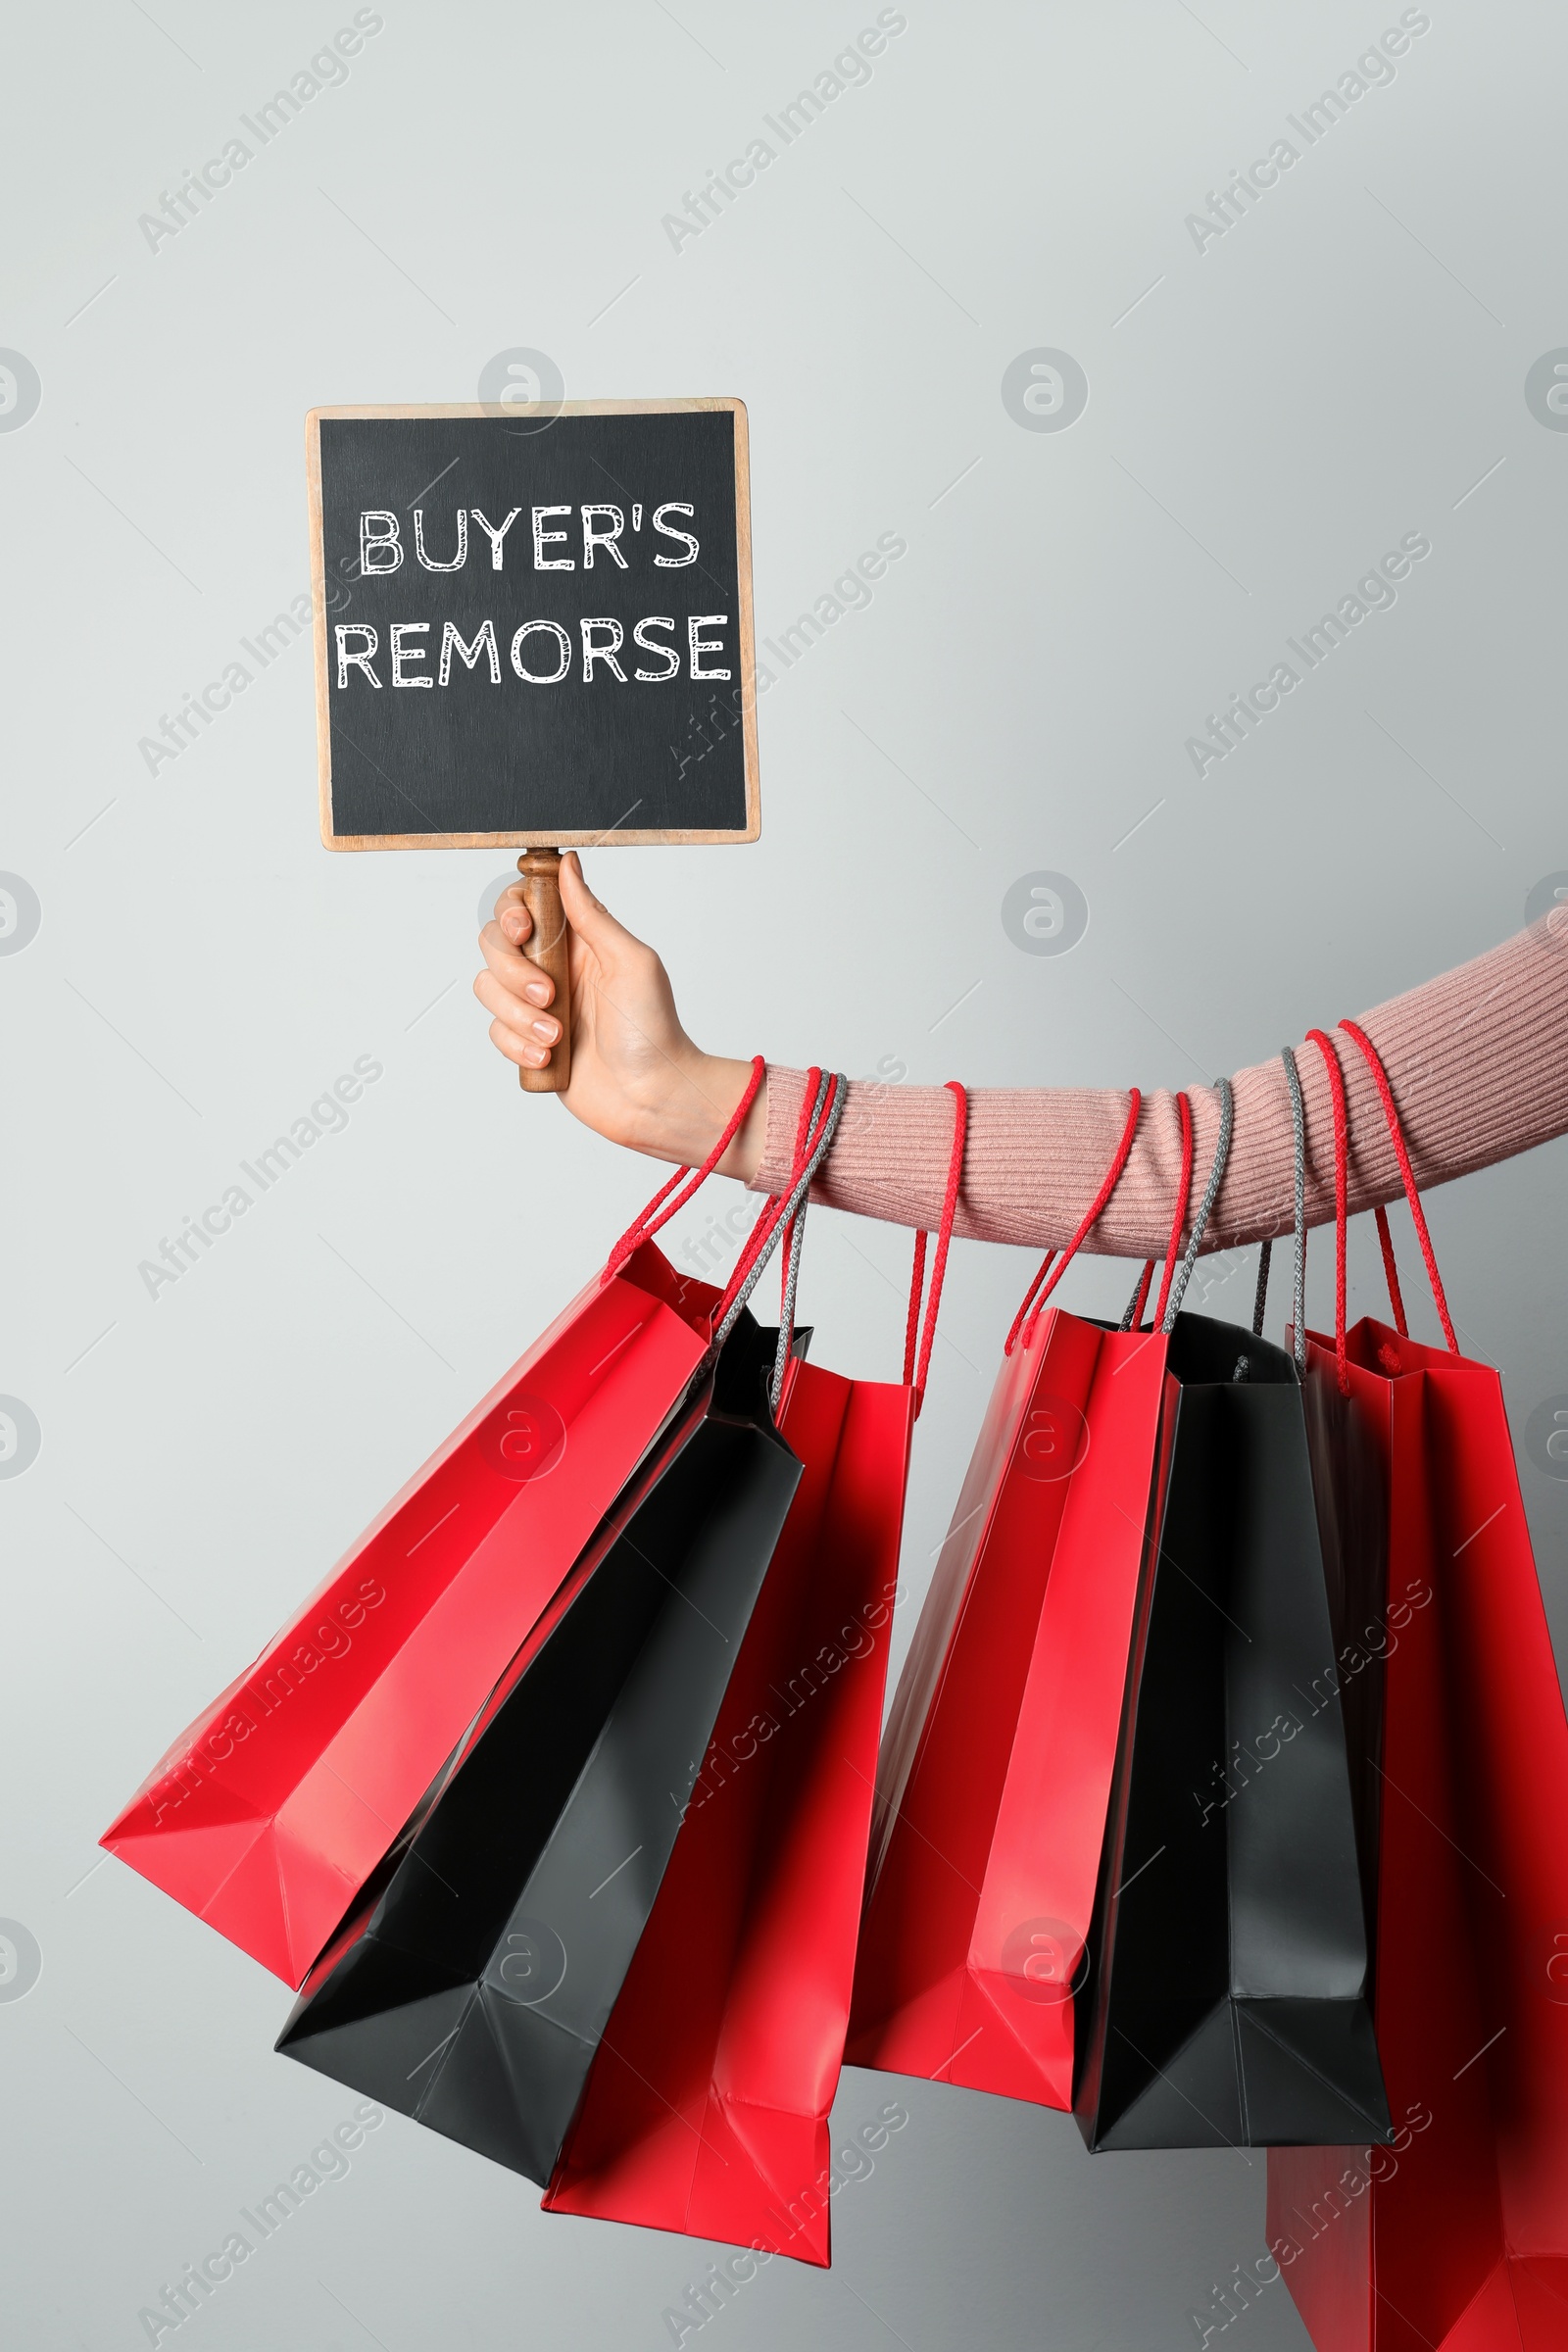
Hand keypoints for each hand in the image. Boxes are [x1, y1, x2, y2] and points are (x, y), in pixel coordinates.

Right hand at [474, 853, 765, 1177]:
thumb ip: (593, 915)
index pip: (524, 906)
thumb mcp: (632, 962)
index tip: (524, 930)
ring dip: (518, 1015)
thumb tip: (568, 865)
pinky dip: (517, 1044)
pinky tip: (549, 1056)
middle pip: (494, 945)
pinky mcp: (528, 1042)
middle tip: (550, 995)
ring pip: (489, 989)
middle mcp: (552, 968)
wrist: (652, 1096)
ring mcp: (537, 1006)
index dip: (512, 912)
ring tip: (558, 1035)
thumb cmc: (655, 1031)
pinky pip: (496, 1032)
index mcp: (578, 942)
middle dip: (514, 972)